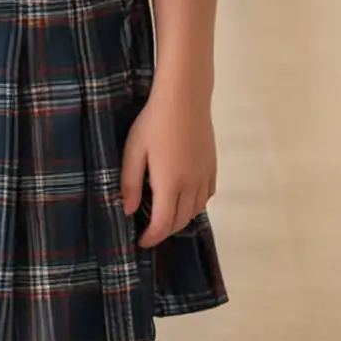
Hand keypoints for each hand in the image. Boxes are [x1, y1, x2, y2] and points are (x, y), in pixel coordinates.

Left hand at [121, 91, 216, 248]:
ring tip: (165, 217)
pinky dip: (196, 205)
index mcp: (170, 184)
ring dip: (180, 219)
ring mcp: (205, 176)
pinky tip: (185, 199)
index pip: (162, 223)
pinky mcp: (212, 166)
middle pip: (180, 220)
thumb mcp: (133, 151)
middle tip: (150, 232)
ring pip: (196, 210)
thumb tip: (128, 211)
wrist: (184, 98)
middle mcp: (191, 185)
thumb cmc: (154, 122)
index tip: (141, 242)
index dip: (152, 237)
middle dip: (165, 231)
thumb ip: (130, 183)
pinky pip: (207, 196)